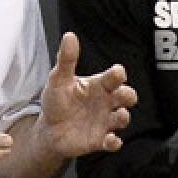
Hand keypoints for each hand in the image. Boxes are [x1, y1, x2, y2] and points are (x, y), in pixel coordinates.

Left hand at [39, 32, 136, 156]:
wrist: (49, 129)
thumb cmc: (57, 101)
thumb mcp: (58, 80)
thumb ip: (66, 60)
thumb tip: (69, 36)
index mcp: (98, 86)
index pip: (114, 77)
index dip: (118, 75)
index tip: (117, 73)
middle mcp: (106, 103)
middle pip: (126, 96)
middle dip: (128, 95)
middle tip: (122, 96)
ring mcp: (105, 122)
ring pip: (123, 118)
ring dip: (124, 117)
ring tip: (119, 116)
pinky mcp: (100, 140)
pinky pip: (113, 142)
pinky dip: (115, 142)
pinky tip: (111, 140)